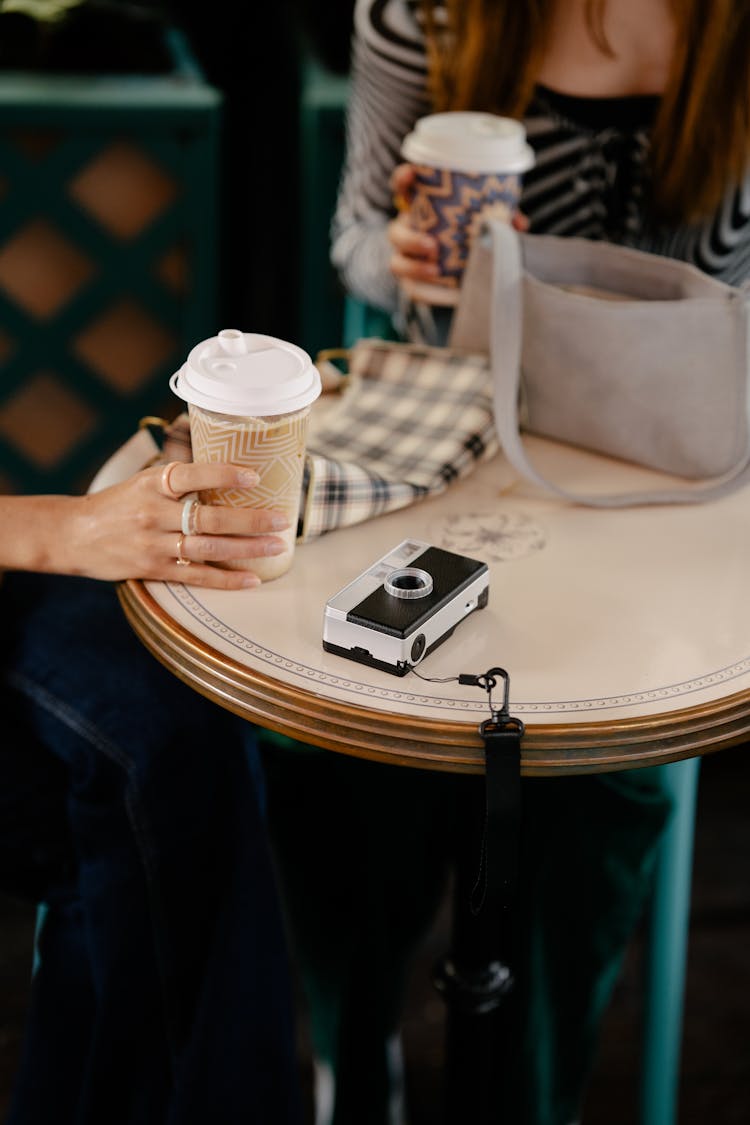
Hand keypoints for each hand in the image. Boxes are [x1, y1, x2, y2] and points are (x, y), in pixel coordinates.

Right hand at [62, 461, 290, 587]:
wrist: (72, 534)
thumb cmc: (118, 504)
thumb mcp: (144, 481)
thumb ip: (180, 480)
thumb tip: (230, 470)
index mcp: (152, 484)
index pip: (192, 475)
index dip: (224, 474)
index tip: (255, 476)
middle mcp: (153, 513)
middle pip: (209, 518)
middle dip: (250, 520)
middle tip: (282, 520)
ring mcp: (153, 544)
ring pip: (208, 548)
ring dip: (247, 549)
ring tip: (276, 546)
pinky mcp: (152, 569)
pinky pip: (196, 576)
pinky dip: (226, 580)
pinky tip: (252, 579)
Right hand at [387, 162, 528, 286]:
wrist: (467, 271)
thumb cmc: (472, 233)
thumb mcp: (484, 219)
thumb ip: (499, 216)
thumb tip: (518, 223)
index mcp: (420, 209)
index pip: (402, 188)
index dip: (403, 179)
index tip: (411, 174)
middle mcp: (407, 233)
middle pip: (395, 232)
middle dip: (410, 239)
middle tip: (433, 246)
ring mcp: (407, 260)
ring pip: (397, 264)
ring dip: (414, 267)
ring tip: (435, 271)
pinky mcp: (414, 285)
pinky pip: (414, 291)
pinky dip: (428, 293)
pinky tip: (446, 294)